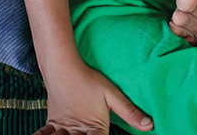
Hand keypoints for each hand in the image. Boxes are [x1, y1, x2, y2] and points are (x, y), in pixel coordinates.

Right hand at [35, 65, 152, 134]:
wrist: (62, 68)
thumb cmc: (87, 80)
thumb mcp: (112, 95)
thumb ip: (129, 111)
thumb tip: (149, 125)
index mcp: (95, 128)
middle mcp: (77, 132)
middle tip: (84, 134)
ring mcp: (63, 129)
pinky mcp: (53, 123)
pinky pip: (46, 134)